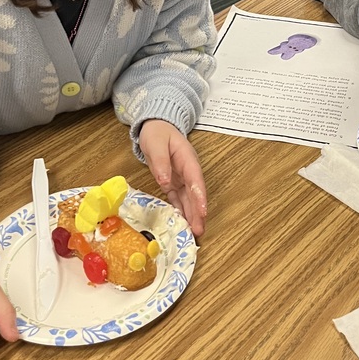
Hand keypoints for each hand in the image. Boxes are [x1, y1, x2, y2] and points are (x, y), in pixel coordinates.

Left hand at [139, 120, 207, 236]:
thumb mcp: (155, 144)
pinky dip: (181, 211)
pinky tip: (182, 223)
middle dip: (198, 212)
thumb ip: (161, 162)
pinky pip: (178, 199)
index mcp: (187, 159)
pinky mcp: (174, 183)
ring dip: (191, 215)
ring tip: (194, 233)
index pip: (195, 180)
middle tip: (199, 231)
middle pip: (195, 194)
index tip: (203, 212)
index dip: (200, 197)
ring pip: (189, 199)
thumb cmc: (157, 133)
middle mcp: (188, 171)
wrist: (156, 126)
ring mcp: (182, 178)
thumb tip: (165, 181)